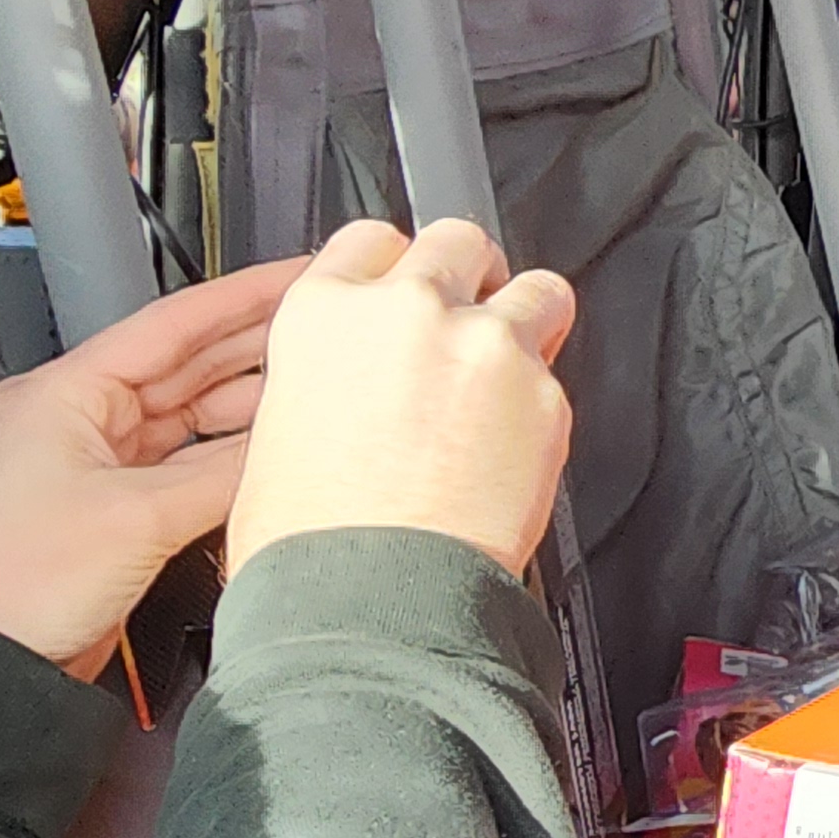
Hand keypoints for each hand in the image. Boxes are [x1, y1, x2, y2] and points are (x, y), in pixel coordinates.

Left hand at [0, 256, 310, 677]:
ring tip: (316, 398)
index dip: (245, 296)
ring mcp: (90, 473)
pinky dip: (225, 468)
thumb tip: (290, 446)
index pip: (172, 326)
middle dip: (258, 352)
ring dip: (248, 415)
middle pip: (185, 371)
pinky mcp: (104, 520)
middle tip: (329, 333)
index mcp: (64, 395)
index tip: (301, 274)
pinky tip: (269, 464)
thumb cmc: (3, 584)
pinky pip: (179, 476)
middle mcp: (75, 425)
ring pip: (187, 426)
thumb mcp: (135, 514)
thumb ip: (225, 474)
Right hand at [223, 218, 577, 580]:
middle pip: (459, 241)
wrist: (373, 597)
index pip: (372, 239)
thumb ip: (330, 373)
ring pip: (535, 288)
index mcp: (324, 313)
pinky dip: (543, 396)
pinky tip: (516, 437)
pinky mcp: (545, 392)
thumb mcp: (280, 431)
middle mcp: (407, 312)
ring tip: (507, 370)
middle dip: (469, 275)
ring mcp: (483, 345)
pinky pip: (558, 371)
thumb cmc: (316, 540)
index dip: (397, 264)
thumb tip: (356, 377)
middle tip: (465, 321)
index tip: (408, 286)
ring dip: (526, 319)